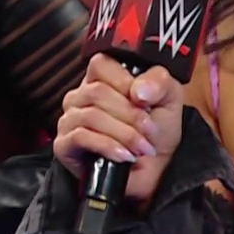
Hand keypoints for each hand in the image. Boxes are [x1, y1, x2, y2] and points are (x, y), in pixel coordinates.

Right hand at [53, 52, 184, 203]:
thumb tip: (139, 90)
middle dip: (130, 114)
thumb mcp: (168, 98)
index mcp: (102, 79)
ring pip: (91, 115)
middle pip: (97, 92)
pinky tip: (125, 156)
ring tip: (142, 148)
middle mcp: (80, 96)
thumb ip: (160, 82)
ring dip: (123, 133)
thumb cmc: (157, 131)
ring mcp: (69, 120)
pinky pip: (80, 137)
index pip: (100, 64)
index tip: (145, 101)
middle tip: (150, 131)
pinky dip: (108, 146)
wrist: (156, 169)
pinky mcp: (64, 145)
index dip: (125, 82)